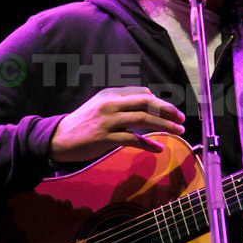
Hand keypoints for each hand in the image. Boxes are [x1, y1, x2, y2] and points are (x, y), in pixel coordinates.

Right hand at [50, 86, 185, 162]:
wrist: (59, 138)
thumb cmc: (85, 123)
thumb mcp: (102, 106)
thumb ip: (123, 102)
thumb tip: (149, 100)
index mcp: (111, 94)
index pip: (142, 93)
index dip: (161, 102)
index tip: (173, 111)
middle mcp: (111, 104)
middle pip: (146, 103)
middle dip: (167, 110)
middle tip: (182, 118)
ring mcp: (108, 121)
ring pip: (143, 120)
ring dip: (164, 126)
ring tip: (179, 132)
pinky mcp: (105, 138)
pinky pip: (132, 140)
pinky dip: (148, 144)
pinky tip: (159, 148)